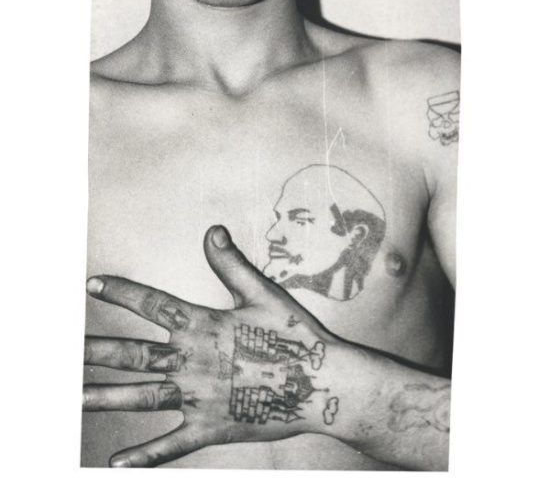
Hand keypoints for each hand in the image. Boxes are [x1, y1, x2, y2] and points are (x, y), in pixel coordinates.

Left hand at [83, 225, 339, 466]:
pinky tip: (114, 463)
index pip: (152, 303)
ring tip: (71, 397)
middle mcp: (193, 361)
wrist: (322, 383)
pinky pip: (171, 445)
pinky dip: (144, 456)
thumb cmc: (295, 335)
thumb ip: (231, 263)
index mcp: (204, 325)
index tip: (90, 285)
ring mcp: (199, 397)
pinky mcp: (211, 427)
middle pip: (133, 354)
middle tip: (61, 350)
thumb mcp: (262, 292)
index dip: (120, 292)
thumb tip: (211, 230)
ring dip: (103, 398)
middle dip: (95, 351)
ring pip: (141, 398)